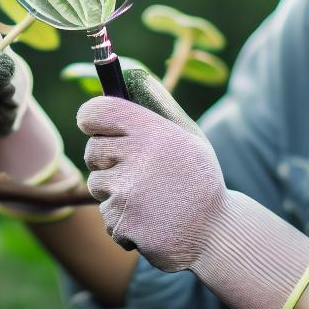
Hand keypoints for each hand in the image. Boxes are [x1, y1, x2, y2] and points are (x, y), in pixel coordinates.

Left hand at [77, 68, 308, 308]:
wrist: (216, 234)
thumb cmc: (199, 180)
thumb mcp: (189, 137)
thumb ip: (160, 106)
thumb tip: (133, 74)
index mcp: (152, 131)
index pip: (95, 112)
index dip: (92, 118)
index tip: (97, 125)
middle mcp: (136, 158)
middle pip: (92, 150)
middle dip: (108, 160)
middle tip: (139, 171)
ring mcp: (127, 193)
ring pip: (97, 184)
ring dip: (115, 192)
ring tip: (150, 198)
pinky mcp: (122, 222)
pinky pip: (106, 214)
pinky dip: (122, 220)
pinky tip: (150, 220)